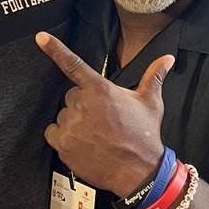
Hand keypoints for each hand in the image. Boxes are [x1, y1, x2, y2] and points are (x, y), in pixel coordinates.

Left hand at [36, 32, 173, 197]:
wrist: (139, 171)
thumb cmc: (144, 135)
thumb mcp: (151, 102)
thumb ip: (154, 77)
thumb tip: (168, 59)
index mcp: (101, 89)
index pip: (73, 64)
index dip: (55, 49)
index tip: (41, 37)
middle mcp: (83, 104)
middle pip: (71, 96)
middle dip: (83, 105)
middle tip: (102, 120)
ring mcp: (71, 125)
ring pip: (63, 116)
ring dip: (74, 122)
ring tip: (95, 135)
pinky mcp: (63, 144)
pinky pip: (53, 132)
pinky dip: (62, 137)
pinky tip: (81, 143)